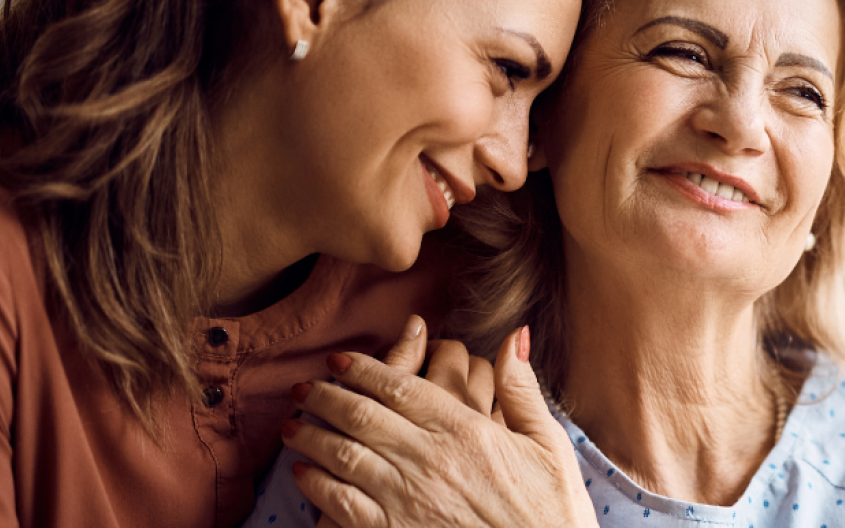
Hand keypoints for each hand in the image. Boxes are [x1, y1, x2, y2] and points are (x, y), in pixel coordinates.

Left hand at [284, 324, 596, 527]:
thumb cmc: (553, 512)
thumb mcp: (550, 444)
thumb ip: (523, 389)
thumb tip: (516, 335)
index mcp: (465, 430)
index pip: (400, 387)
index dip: (362, 369)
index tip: (338, 360)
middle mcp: (430, 460)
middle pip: (361, 415)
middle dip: (324, 397)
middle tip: (301, 389)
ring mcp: (408, 500)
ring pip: (344, 455)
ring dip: (311, 436)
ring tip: (291, 426)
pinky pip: (342, 505)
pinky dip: (317, 486)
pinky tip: (303, 475)